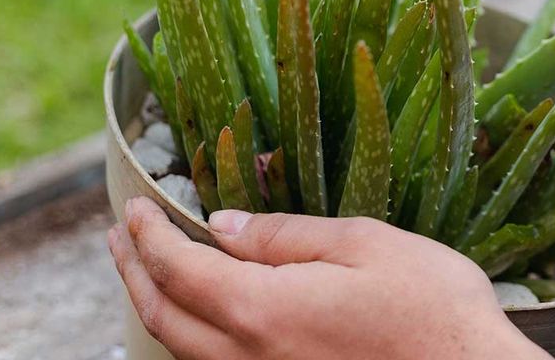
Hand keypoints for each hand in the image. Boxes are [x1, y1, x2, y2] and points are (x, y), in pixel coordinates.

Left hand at [109, 197, 548, 359]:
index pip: (180, 269)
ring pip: (183, 349)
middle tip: (121, 237)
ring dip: (156, 305)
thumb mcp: (366, 245)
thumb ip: (288, 236)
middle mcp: (250, 357)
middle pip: (164, 316)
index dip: (150, 236)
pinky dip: (189, 335)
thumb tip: (225, 228)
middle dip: (134, 271)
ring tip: (149, 271)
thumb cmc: (433, 309)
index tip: (135, 208)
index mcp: (263, 310)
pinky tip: (203, 317)